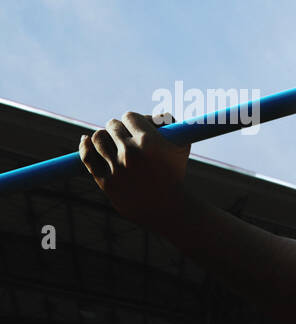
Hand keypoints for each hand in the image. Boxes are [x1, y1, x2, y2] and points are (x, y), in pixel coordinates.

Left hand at [78, 111, 191, 226]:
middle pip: (112, 125)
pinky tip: (86, 141)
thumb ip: (171, 124)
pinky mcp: (106, 181)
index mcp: (149, 142)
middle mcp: (131, 153)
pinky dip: (85, 145)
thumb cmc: (176, 174)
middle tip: (123, 137)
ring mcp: (117, 168)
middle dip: (118, 129)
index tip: (134, 127)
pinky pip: (87, 156)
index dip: (132, 121)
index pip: (129, 116)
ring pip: (98, 138)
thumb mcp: (181, 147)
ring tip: (111, 143)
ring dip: (104, 137)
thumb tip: (155, 114)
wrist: (169, 209)